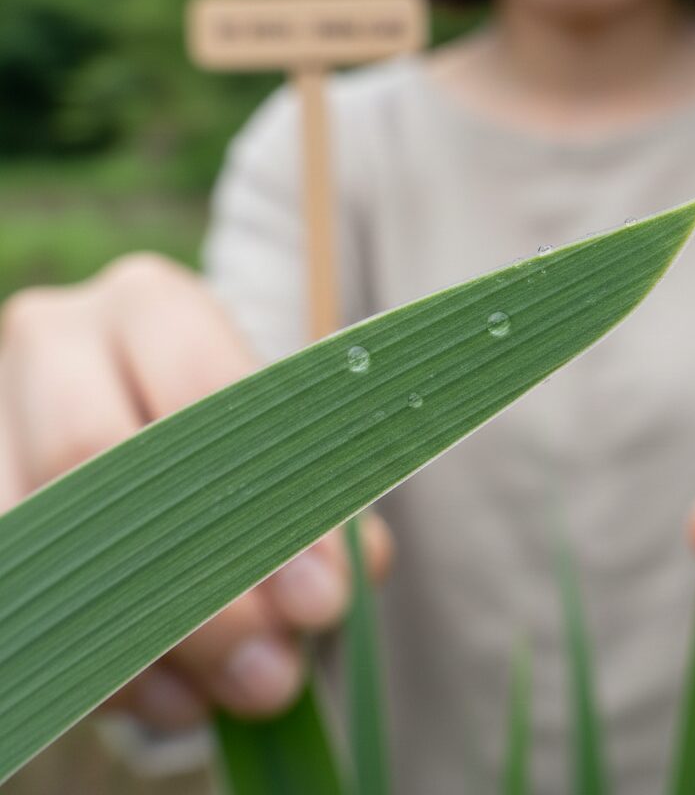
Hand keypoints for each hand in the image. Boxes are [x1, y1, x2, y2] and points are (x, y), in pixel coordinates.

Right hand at [0, 252, 393, 730]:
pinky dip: (81, 660)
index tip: (322, 601)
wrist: (126, 401)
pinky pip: (9, 583)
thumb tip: (347, 577)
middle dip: (194, 586)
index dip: (266, 503)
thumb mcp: (272, 435)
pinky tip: (153, 699)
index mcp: (155, 305)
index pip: (210, 395)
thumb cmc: (221, 422)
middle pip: (102, 462)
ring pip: (38, 533)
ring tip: (214, 703)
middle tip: (271, 675)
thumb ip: (318, 493)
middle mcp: (59, 338)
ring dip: (133, 640)